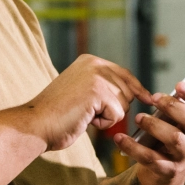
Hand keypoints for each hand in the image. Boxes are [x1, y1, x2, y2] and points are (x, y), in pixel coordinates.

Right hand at [25, 55, 154, 151]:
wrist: (36, 124)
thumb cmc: (57, 115)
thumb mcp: (82, 91)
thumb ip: (103, 87)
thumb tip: (135, 93)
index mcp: (90, 61)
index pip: (125, 74)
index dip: (137, 89)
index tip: (148, 98)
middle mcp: (94, 64)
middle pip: (128, 90)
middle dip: (114, 107)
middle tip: (88, 111)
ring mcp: (97, 76)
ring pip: (124, 103)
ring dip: (108, 116)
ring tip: (84, 114)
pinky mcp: (98, 92)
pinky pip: (117, 115)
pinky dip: (103, 123)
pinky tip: (84, 119)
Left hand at [114, 82, 184, 184]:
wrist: (160, 175)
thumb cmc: (166, 140)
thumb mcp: (175, 122)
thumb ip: (182, 104)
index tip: (179, 85)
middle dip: (173, 106)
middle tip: (154, 97)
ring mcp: (183, 157)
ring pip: (174, 139)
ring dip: (155, 125)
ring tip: (138, 117)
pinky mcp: (167, 171)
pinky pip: (150, 158)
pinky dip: (133, 147)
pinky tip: (120, 138)